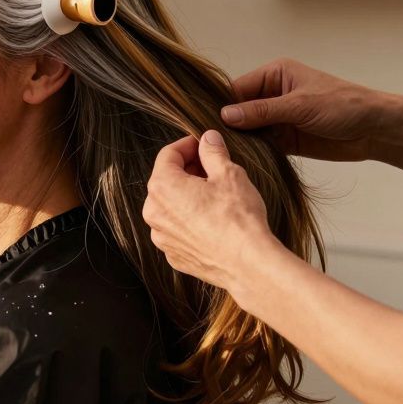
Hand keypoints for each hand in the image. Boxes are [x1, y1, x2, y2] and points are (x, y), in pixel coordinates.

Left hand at [143, 130, 276, 293]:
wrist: (248, 264)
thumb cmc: (238, 219)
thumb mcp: (229, 174)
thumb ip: (213, 152)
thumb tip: (208, 139)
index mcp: (162, 186)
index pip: (168, 154)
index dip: (188, 145)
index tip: (203, 144)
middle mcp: (154, 212)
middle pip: (166, 180)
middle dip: (188, 170)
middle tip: (213, 168)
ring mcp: (162, 237)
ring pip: (171, 206)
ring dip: (188, 196)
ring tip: (216, 195)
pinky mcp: (174, 255)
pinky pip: (178, 230)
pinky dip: (190, 221)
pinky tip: (213, 220)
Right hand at [221, 58, 387, 161]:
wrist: (375, 129)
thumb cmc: (343, 105)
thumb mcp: (300, 105)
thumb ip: (262, 111)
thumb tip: (226, 115)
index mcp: (275, 75)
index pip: (238, 89)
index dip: (223, 105)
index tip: (207, 122)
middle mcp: (273, 94)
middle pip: (240, 110)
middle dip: (229, 124)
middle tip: (211, 142)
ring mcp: (279, 118)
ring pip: (249, 129)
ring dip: (241, 140)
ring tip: (223, 153)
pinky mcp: (286, 139)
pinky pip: (262, 144)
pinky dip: (253, 152)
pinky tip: (241, 160)